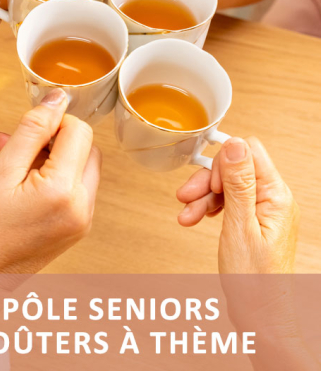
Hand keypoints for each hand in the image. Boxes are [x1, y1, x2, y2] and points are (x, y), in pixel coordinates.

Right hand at [0, 89, 100, 273]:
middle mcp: (82, 208)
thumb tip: (57, 99)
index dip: (54, 122)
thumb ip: (33, 130)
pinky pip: (72, 190)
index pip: (79, 132)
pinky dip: (51, 178)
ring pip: (78, 169)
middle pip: (84, 150)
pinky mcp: (74, 230)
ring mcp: (80, 222)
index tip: (28, 128)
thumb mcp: (1, 170)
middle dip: (52, 140)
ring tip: (8, 161)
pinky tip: (18, 180)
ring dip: (49, 158)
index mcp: (64, 191)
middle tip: (15, 144)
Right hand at [177, 137, 298, 272]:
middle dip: (207, 181)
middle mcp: (273, 199)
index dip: (222, 162)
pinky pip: (228, 202)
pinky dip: (209, 208)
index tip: (204, 180)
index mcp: (277, 196)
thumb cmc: (256, 282)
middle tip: (186, 197)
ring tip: (186, 214)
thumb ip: (238, 184)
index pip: (249, 153)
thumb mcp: (240, 227)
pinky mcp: (252, 221)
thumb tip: (235, 145)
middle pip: (235, 169)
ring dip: (203, 196)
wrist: (261, 318)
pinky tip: (195, 218)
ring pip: (227, 185)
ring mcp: (263, 210)